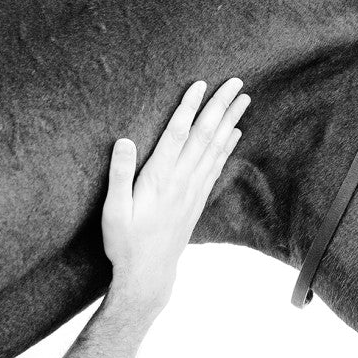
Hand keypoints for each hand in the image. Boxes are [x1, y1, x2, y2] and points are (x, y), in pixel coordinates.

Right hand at [102, 78, 248, 318]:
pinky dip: (227, 146)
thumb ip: (119, 175)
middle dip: (220, 107)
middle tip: (236, 82)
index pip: (177, 135)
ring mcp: (193, 191)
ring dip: (230, 122)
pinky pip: (216, 166)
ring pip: (215, 148)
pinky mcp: (196, 200)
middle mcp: (182, 181)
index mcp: (160, 179)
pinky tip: (234, 133)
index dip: (189, 108)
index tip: (201, 84)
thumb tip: (124, 141)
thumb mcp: (114, 211)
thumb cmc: (126, 243)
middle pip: (205, 136)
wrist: (149, 275)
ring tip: (243, 99)